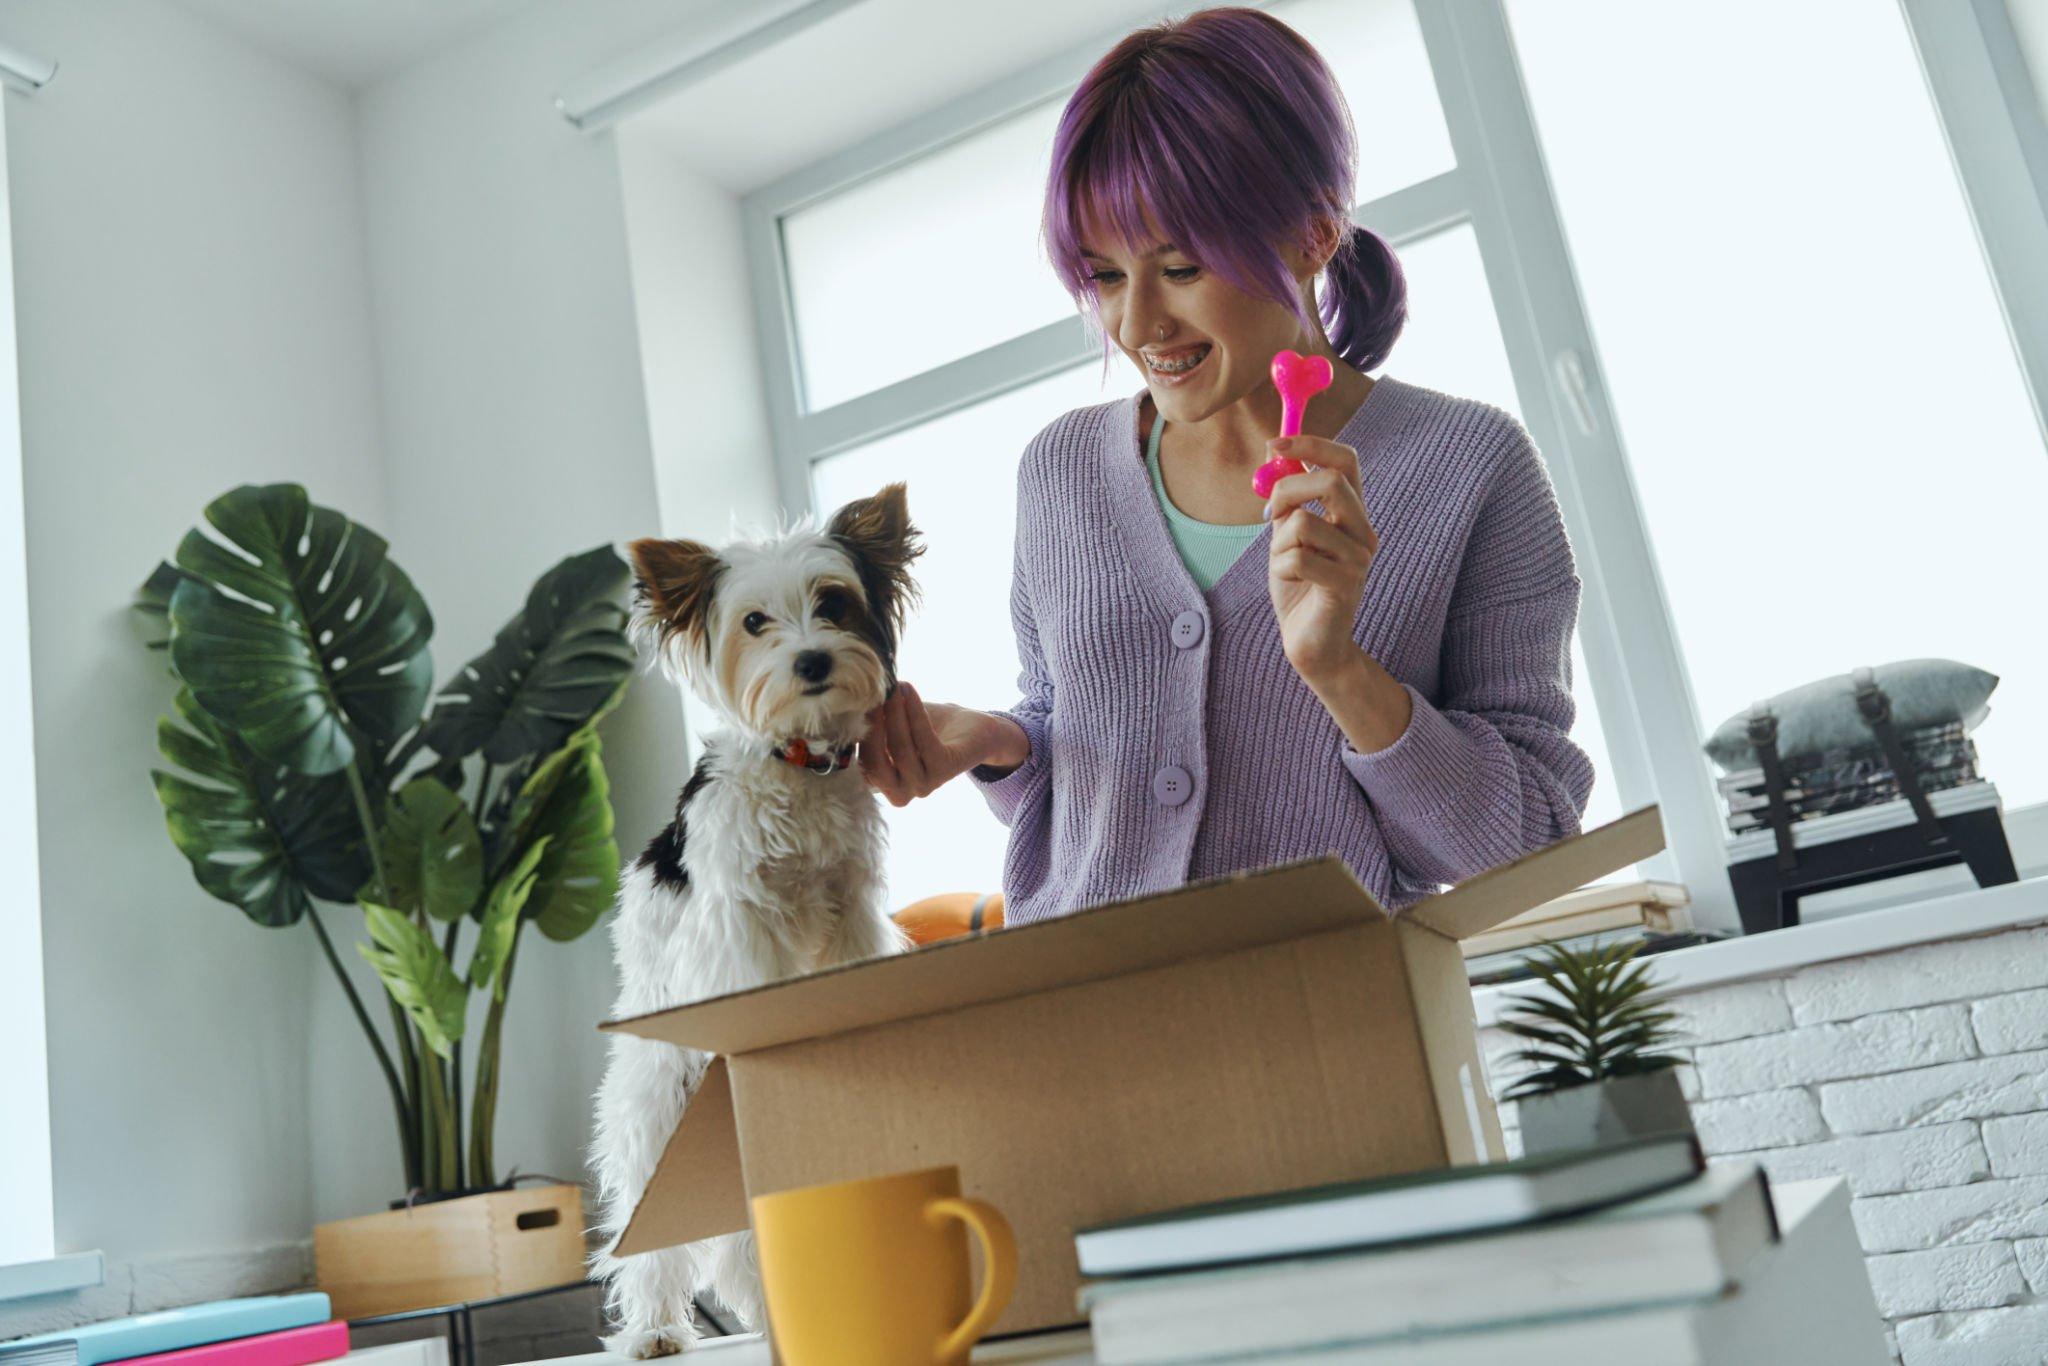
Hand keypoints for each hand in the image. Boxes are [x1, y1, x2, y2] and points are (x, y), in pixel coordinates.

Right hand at [858, 681, 1014, 806]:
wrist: (975, 732)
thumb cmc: (925, 727)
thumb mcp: (892, 724)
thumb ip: (870, 720)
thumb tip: (846, 700)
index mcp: (883, 784)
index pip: (857, 767)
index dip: (851, 736)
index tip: (848, 704)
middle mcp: (901, 792)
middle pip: (874, 765)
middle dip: (870, 728)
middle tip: (868, 695)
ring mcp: (924, 785)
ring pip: (900, 750)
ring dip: (893, 714)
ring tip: (891, 686)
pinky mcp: (946, 769)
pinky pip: (924, 739)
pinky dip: (913, 711)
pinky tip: (908, 689)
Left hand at [1265, 435, 1378, 687]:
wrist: (1312, 644)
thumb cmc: (1299, 588)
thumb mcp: (1286, 536)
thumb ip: (1285, 499)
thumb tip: (1274, 452)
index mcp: (1353, 515)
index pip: (1347, 462)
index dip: (1312, 445)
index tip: (1275, 444)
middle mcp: (1363, 532)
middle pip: (1331, 481)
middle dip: (1287, 490)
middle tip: (1270, 513)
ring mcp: (1359, 559)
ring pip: (1303, 523)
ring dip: (1279, 544)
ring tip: (1285, 565)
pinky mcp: (1346, 584)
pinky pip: (1297, 557)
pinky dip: (1280, 568)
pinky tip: (1290, 583)